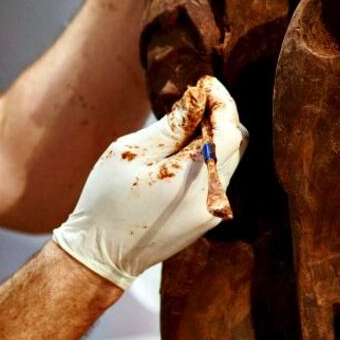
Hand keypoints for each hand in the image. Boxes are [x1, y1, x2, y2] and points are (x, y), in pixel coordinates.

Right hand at [52, 77, 247, 288]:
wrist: (102, 255)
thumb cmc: (106, 201)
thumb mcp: (131, 154)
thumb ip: (170, 126)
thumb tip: (198, 98)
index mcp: (193, 180)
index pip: (229, 131)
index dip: (221, 101)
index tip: (205, 84)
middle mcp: (212, 197)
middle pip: (237, 143)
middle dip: (219, 117)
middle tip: (190, 103)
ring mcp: (213, 211)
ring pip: (230, 160)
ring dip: (213, 138)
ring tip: (180, 129)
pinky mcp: (208, 217)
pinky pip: (218, 177)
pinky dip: (207, 159)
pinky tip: (178, 156)